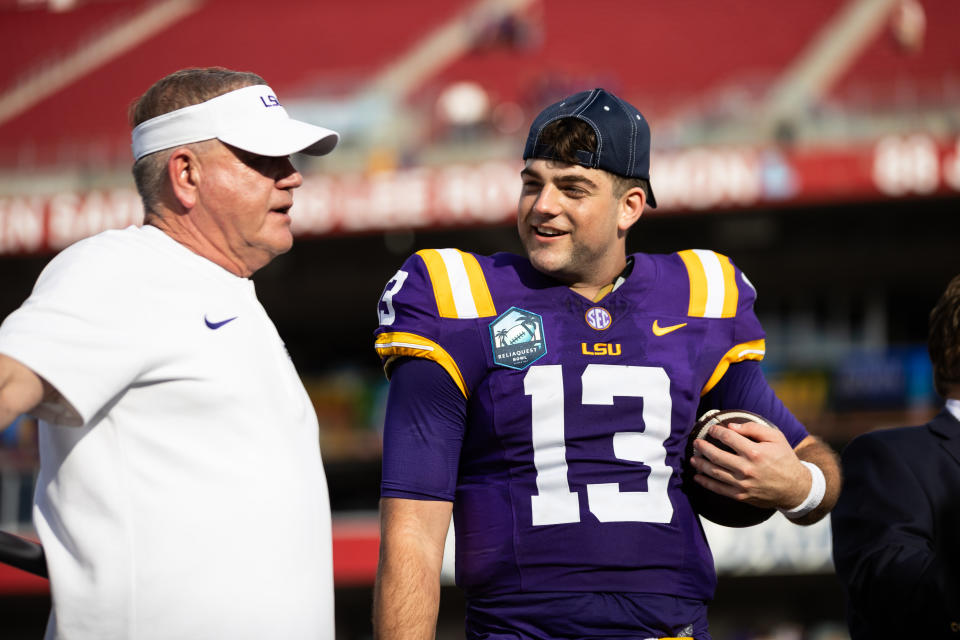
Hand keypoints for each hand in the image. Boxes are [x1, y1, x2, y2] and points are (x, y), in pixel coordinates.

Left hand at [689, 420, 809, 509]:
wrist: (795, 488)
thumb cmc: (784, 458)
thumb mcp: (775, 438)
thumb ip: (753, 429)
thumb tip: (730, 427)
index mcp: (755, 452)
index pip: (728, 438)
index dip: (717, 432)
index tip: (712, 429)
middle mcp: (747, 469)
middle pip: (717, 455)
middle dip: (703, 447)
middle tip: (696, 442)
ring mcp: (743, 484)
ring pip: (715, 472)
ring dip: (700, 464)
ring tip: (693, 458)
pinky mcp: (741, 496)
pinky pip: (718, 489)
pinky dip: (705, 482)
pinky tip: (698, 476)